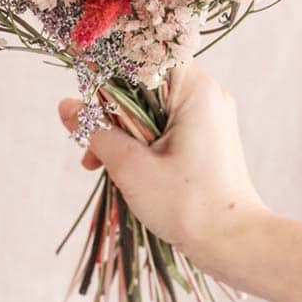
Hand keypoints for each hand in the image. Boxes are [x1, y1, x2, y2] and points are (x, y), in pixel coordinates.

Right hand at [59, 64, 301, 301]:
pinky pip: (166, 127)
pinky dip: (143, 144)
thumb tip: (66, 106)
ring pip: (152, 109)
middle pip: (145, 85)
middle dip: (112, 115)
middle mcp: (207, 95)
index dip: (111, 74)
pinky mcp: (208, 139)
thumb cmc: (188, 204)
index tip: (89, 100)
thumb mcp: (131, 167)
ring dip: (124, 134)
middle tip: (91, 148)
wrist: (235, 243)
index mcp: (195, 89)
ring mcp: (210, 117)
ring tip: (100, 165)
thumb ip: (96, 132)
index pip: (145, 57)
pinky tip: (124, 171)